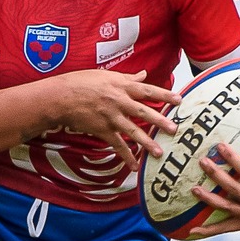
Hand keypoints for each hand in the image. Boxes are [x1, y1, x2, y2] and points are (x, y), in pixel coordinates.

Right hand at [43, 69, 179, 168]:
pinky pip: (117, 145)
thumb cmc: (81, 82)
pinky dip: (126, 156)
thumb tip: (144, 74)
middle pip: (143, 112)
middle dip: (160, 120)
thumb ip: (127, 77)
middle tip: (174, 129)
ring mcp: (110, 117)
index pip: (147, 90)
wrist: (60, 97)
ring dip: (147, 142)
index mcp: (121, 86)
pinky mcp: (102, 130)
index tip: (180, 100)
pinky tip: (134, 166)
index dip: (164, 95)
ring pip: (133, 131)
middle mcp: (118, 101)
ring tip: (160, 152)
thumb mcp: (105, 75)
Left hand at [182, 137, 239, 238]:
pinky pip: (225, 228)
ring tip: (194, 189)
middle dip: (216, 174)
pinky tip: (193, 230)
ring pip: (226, 208)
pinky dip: (209, 231)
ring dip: (209, 199)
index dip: (232, 158)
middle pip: (232, 188)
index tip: (220, 146)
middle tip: (203, 162)